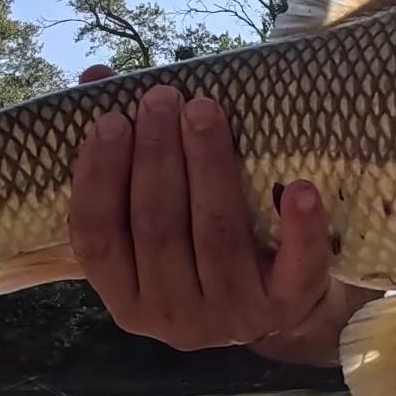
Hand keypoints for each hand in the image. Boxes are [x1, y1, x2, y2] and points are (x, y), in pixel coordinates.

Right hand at [67, 64, 335, 350]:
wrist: (280, 307)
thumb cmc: (202, 247)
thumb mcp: (155, 217)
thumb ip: (121, 155)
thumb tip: (95, 78)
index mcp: (125, 296)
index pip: (97, 236)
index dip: (98, 176)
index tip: (111, 119)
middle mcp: (170, 317)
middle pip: (157, 228)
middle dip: (158, 156)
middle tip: (163, 97)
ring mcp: (230, 317)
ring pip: (217, 235)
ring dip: (210, 167)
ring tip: (205, 110)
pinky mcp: (284, 309)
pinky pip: (295, 267)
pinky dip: (299, 227)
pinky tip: (299, 187)